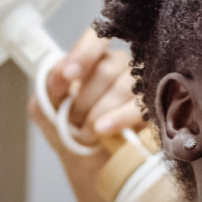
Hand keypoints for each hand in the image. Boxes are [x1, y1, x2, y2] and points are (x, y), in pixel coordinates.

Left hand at [31, 27, 144, 164]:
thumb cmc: (72, 129)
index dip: (82, 54)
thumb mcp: (48, 109)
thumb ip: (49, 87)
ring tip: (85, 132)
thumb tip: (61, 74)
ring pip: (122, 88)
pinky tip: (103, 129)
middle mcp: (120, 64)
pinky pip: (140, 106)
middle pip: (105, 70)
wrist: (90, 163)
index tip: (68, 76)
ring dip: (97, 113)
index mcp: (94, 57)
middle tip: (71, 121)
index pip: (95, 38)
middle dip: (82, 100)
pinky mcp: (153, 106)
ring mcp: (140, 84)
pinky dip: (118, 119)